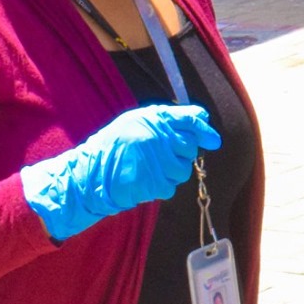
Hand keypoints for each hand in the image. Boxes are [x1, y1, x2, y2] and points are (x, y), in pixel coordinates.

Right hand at [20, 103, 221, 240]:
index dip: (204, 130)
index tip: (214, 140)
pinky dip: (162, 185)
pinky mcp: (154, 183)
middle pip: (190, 147)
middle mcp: (158, 137)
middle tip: (163, 156)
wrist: (89, 175)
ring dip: (172, 171)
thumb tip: (202, 117)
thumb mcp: (135, 122)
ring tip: (151, 168)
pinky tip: (146, 179)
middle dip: (182, 153)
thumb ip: (167, 118)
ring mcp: (157, 161)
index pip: (189, 119)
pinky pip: (171, 186)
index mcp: (153, 118)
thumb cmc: (113, 146)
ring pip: (183, 169)